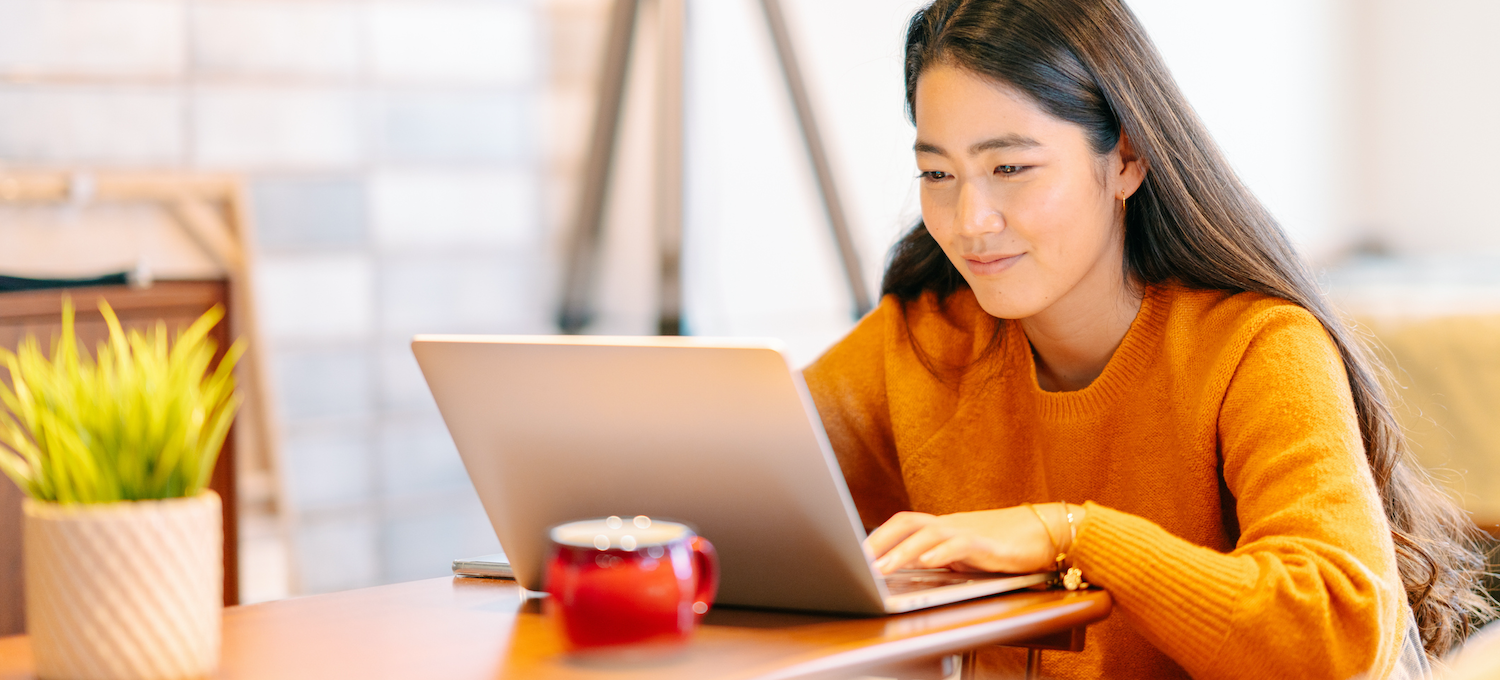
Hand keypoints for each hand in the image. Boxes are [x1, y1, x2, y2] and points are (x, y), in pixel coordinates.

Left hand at [864, 504, 1082, 574]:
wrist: (1049, 533)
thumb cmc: (1007, 545)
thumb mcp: (967, 555)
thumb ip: (941, 559)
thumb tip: (911, 571)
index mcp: (944, 527)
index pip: (903, 524)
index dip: (878, 537)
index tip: (856, 553)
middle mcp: (951, 525)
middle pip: (907, 523)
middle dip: (880, 541)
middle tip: (858, 561)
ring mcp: (969, 531)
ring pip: (928, 534)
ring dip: (901, 552)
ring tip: (881, 568)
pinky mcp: (988, 544)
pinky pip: (959, 545)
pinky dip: (940, 553)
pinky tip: (926, 563)